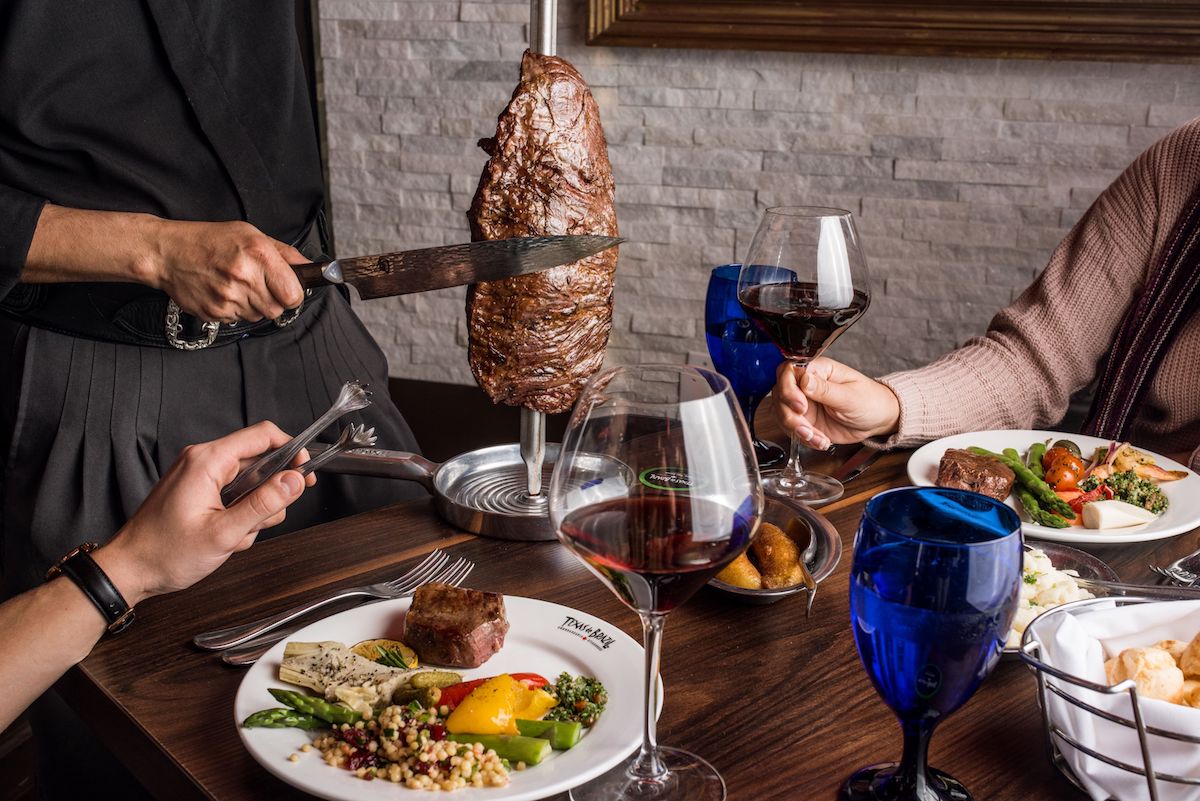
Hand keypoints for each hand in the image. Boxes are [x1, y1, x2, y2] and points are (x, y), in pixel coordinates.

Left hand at [94, 422, 314, 604]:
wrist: (128, 570)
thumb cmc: (165, 553)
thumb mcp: (224, 534)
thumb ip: (263, 505)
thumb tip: (295, 481)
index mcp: (207, 461)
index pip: (263, 436)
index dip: (292, 451)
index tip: (305, 474)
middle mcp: (203, 461)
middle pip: (260, 463)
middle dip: (268, 496)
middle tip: (259, 522)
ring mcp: (200, 475)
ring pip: (250, 483)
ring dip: (253, 512)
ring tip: (235, 535)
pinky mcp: (198, 490)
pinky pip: (234, 494)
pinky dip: (238, 516)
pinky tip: (225, 536)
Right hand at [150, 219, 306, 322]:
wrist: (168, 252)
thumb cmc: (210, 240)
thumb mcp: (251, 235)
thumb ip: (284, 253)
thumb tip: (309, 267)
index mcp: (259, 255)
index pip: (294, 294)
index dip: (293, 294)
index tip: (287, 289)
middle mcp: (245, 277)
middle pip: (277, 309)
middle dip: (273, 300)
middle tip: (257, 284)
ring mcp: (228, 297)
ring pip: (259, 316)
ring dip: (253, 305)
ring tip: (237, 285)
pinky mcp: (215, 312)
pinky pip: (238, 320)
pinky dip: (235, 310)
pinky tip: (223, 291)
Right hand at [773, 357, 900, 449]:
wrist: (877, 420)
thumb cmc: (870, 401)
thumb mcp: (850, 396)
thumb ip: (825, 389)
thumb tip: (804, 379)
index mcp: (818, 370)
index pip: (789, 372)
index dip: (789, 389)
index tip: (801, 406)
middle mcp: (807, 385)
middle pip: (780, 394)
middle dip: (790, 415)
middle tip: (807, 428)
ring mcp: (804, 402)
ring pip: (782, 413)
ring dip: (796, 429)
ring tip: (816, 437)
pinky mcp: (805, 419)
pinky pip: (791, 429)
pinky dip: (803, 438)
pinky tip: (820, 440)